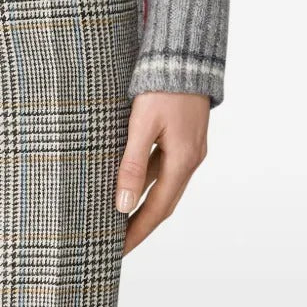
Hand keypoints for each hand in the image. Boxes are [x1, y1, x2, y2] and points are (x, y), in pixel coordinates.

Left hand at [114, 91, 209, 254]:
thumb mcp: (142, 124)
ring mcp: (189, 148)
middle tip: (116, 244)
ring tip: (119, 218)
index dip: (137, 232)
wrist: (186, 54)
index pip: (157, 210)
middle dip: (139, 225)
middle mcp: (190, 159)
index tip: (118, 252)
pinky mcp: (184, 136)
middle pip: (163, 203)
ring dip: (143, 203)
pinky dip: (148, 180)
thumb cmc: (163, 86)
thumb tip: (123, 204)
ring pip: (164, 185)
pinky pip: (164, 167)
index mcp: (183, 161)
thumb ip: (132, 164)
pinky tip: (131, 180)